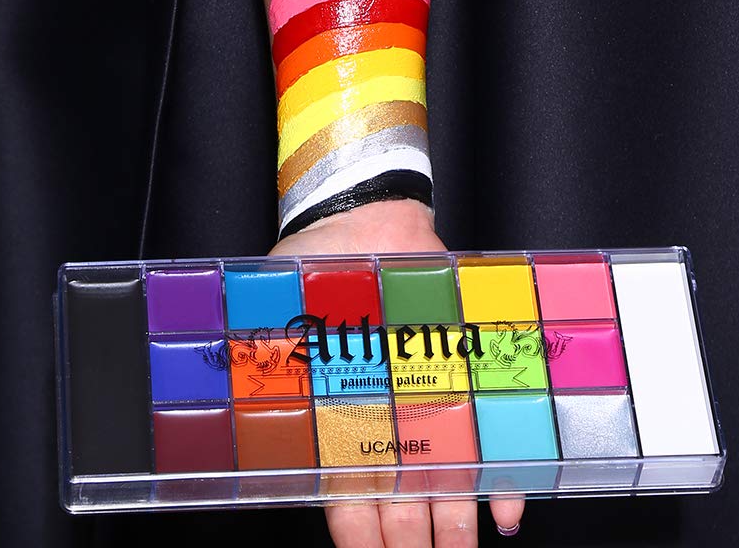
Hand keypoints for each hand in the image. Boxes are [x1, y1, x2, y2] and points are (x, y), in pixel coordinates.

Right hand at [270, 199, 524, 545]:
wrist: (363, 221)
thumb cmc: (314, 266)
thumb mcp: (278, 307)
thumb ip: (263, 345)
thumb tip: (230, 366)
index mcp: (338, 415)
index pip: (346, 492)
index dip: (359, 533)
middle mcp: (385, 418)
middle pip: (401, 501)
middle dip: (411, 542)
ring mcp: (426, 401)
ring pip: (443, 479)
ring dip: (456, 523)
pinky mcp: (462, 375)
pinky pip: (487, 432)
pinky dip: (502, 473)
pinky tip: (508, 509)